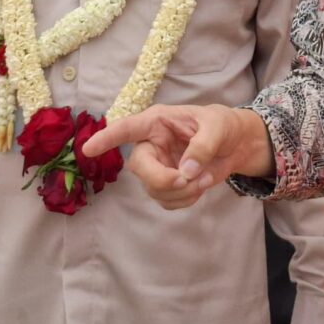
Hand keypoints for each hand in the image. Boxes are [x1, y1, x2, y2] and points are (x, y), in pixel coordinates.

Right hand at [83, 104, 272, 207]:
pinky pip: (167, 201)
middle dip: (162, 179)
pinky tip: (200, 187)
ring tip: (204, 178)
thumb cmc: (222, 126)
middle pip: (140, 168)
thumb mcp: (217, 129)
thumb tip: (185, 172)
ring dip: (181, 192)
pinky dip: (185, 200)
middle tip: (188, 180)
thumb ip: (202, 147)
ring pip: (154, 189)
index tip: (87, 150)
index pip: (126, 129)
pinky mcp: (167, 184)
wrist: (237, 145)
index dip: (106, 139)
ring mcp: (158, 167)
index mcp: (157, 123)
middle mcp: (152, 145)